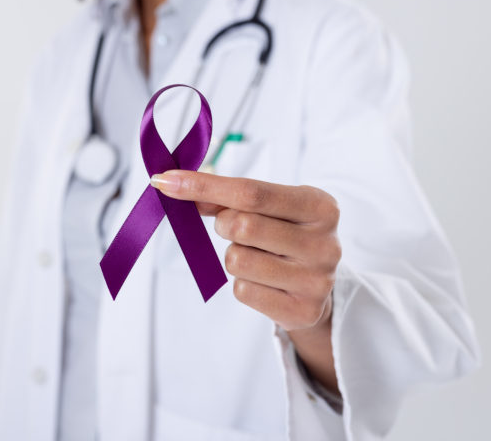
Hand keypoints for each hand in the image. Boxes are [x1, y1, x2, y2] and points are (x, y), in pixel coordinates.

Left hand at [150, 169, 340, 332]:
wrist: (318, 285)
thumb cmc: (285, 235)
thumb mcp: (269, 208)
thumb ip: (226, 197)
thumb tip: (174, 184)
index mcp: (320, 206)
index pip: (251, 192)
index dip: (204, 186)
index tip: (165, 180)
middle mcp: (325, 243)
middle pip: (242, 225)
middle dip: (224, 225)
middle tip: (235, 228)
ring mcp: (317, 280)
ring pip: (237, 261)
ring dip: (233, 257)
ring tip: (257, 257)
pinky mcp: (303, 311)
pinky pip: (242, 291)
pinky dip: (241, 284)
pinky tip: (263, 281)